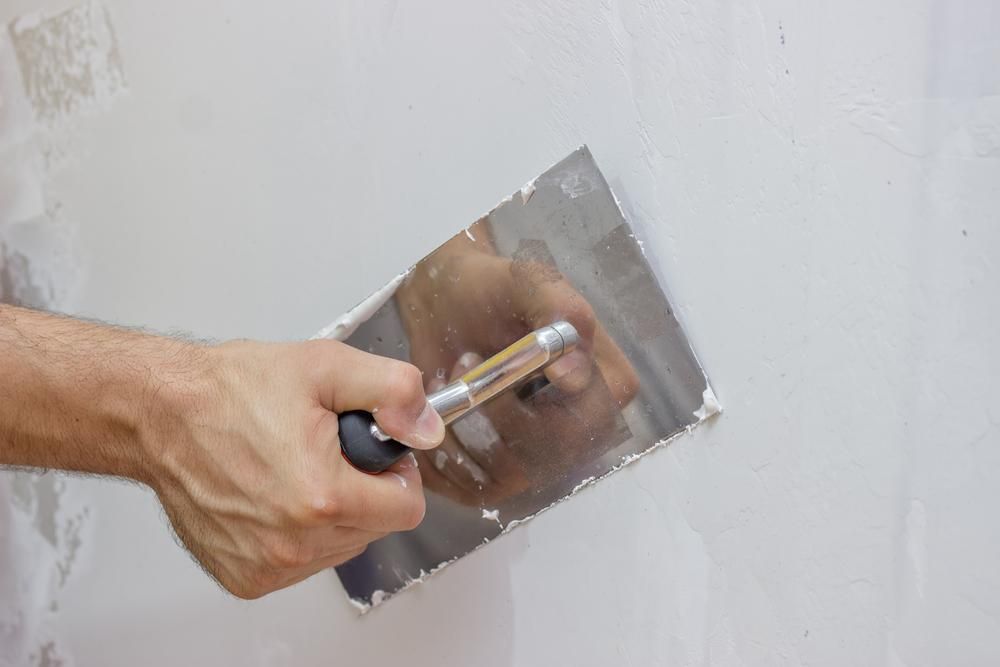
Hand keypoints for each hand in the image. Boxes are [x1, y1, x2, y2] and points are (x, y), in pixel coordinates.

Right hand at [147, 339, 444, 597]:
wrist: (162, 413)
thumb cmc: (231, 391)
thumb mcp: (326, 368)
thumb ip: (392, 392)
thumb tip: (427, 428)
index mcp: (322, 497)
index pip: (407, 509)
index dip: (398, 473)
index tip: (374, 452)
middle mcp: (294, 542)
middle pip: (375, 528)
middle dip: (364, 489)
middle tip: (327, 451)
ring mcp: (267, 565)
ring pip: (341, 547)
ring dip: (333, 513)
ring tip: (296, 468)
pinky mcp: (245, 576)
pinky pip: (302, 562)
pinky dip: (299, 532)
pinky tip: (274, 494)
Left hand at [395, 223, 638, 506]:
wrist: (445, 305)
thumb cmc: (494, 290)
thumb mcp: (530, 282)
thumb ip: (560, 311)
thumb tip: (574, 374)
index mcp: (608, 384)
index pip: (592, 419)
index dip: (548, 402)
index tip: (502, 362)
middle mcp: (581, 429)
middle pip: (549, 453)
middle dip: (496, 413)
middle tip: (463, 362)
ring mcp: (540, 459)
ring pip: (510, 475)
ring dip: (467, 429)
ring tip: (446, 379)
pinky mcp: (498, 478)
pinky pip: (475, 490)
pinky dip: (445, 456)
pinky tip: (432, 410)